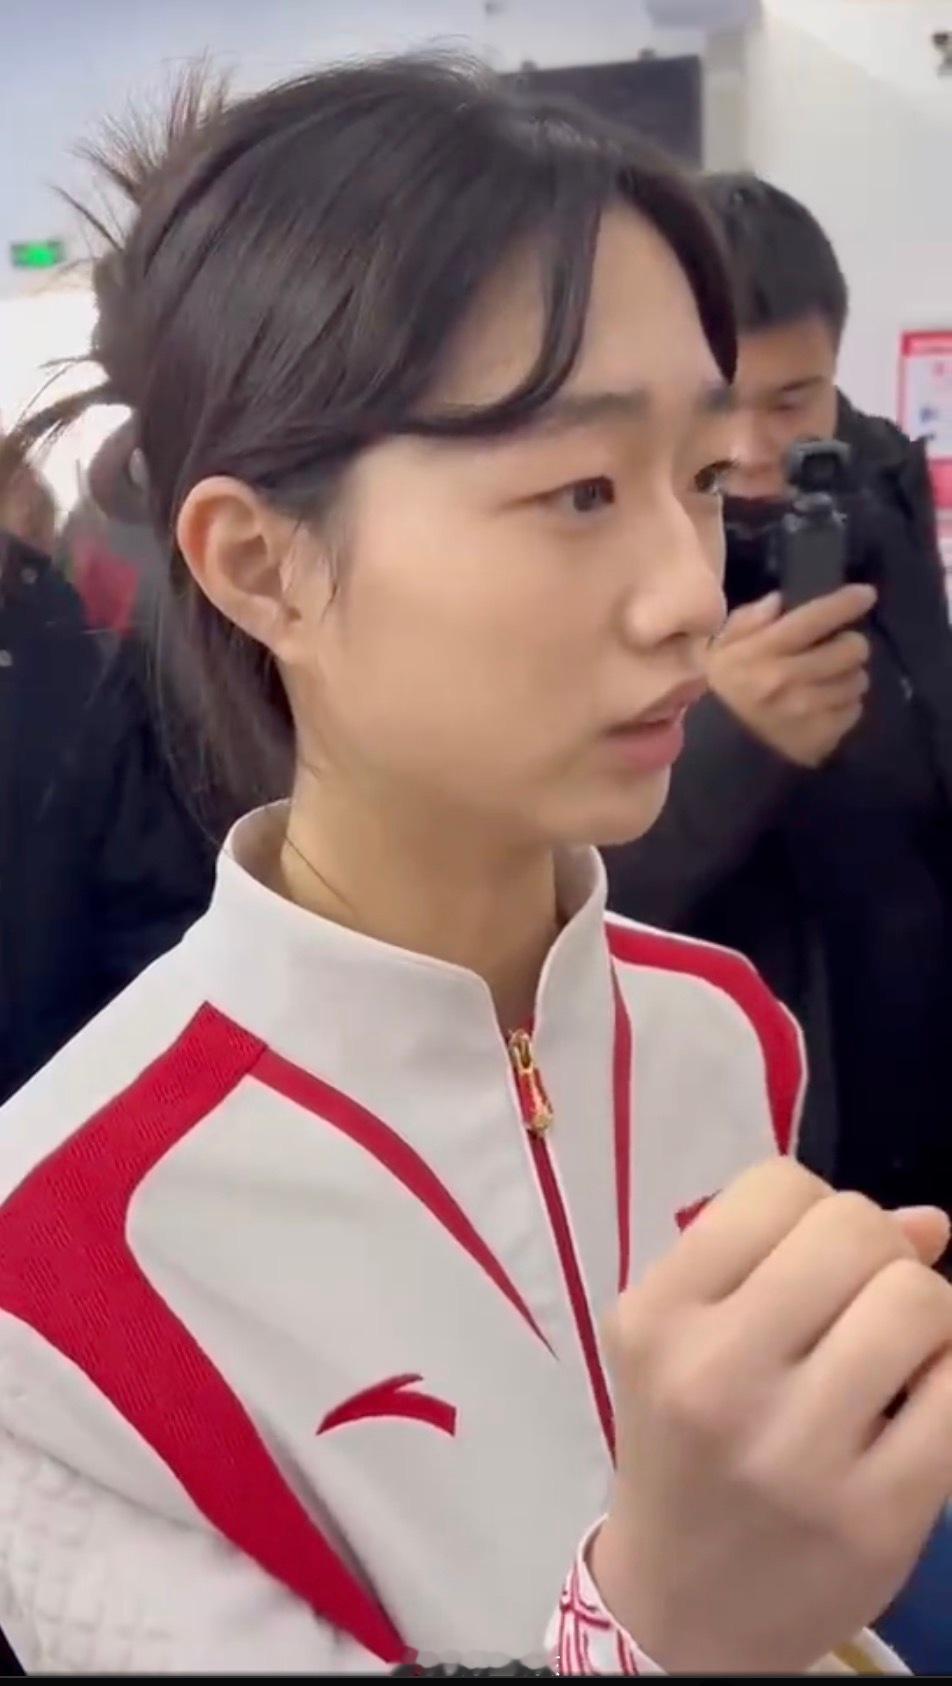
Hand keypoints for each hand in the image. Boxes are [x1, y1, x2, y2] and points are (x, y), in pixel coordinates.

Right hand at [592, 1161, 951, 1673]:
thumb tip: (929, 1223)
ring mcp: (795, 1451)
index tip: (807, 1262)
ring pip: (919, 1300)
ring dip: (925, 1313)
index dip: (814, 1209)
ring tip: (898, 1352)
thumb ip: (784, 1261)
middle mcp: (715, 1376)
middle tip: (861, 1303)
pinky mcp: (873, 1517)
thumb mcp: (689, 1340)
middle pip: (855, 1232)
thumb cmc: (685, 1445)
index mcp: (660, 1318)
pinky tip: (923, 1398)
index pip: (777, 1188)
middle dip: (879, 1252)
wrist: (683, 1608)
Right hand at [707, 585, 876, 767]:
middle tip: (839, 647)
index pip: (816, 618)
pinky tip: (828, 704)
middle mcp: (787, 680)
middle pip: (852, 648)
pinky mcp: (819, 737)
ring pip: (858, 680)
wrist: (720, 742)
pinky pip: (854, 710)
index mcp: (763, 651)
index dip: (847, 603)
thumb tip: (780, 601)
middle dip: (851, 643)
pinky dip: (846, 705)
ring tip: (832, 678)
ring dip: (849, 675)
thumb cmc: (730, 683)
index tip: (866, 594)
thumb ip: (750, 618)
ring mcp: (806, 712)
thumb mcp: (725, 643)